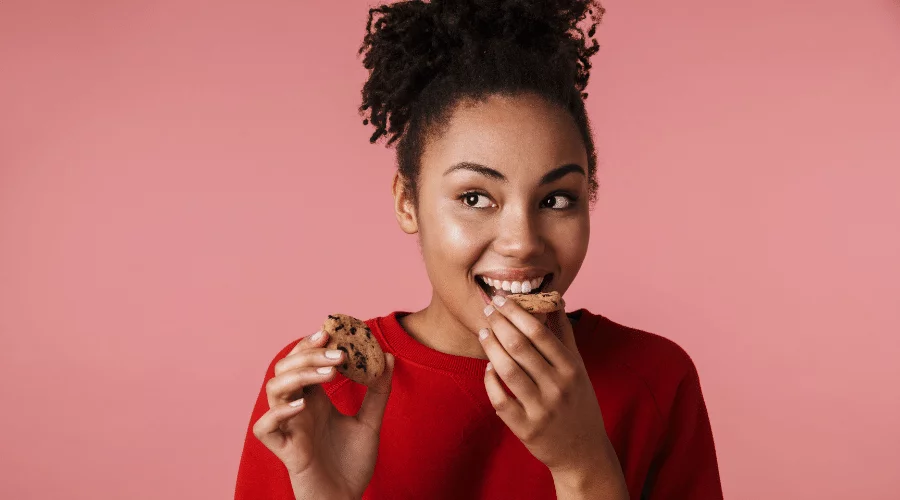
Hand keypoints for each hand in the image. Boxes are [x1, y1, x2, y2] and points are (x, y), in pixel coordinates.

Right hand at [252, 329, 394, 499]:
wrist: (346, 499)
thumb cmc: (352, 463)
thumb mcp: (370, 422)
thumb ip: (378, 391)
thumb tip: (388, 357)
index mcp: (313, 399)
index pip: (302, 361)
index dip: (311, 345)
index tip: (331, 332)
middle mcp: (298, 409)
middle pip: (286, 368)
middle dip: (309, 355)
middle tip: (339, 354)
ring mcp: (289, 428)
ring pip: (274, 390)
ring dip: (299, 376)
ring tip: (329, 374)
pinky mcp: (284, 450)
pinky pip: (265, 427)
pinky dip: (280, 413)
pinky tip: (303, 406)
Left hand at [480, 296, 626, 493]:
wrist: (583, 451)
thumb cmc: (578, 402)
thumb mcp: (578, 368)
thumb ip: (564, 335)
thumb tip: (554, 301)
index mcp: (571, 368)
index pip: (539, 332)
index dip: (517, 313)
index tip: (501, 299)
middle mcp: (557, 387)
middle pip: (520, 347)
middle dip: (499, 324)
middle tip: (487, 310)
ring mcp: (541, 409)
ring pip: (507, 370)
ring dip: (491, 347)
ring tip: (484, 333)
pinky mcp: (526, 428)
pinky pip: (500, 399)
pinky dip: (490, 380)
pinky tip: (488, 367)